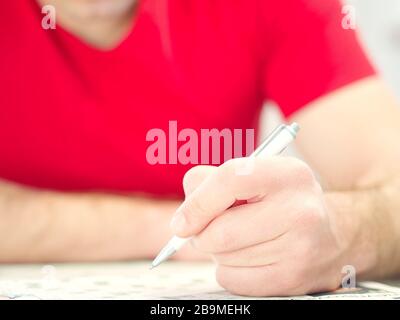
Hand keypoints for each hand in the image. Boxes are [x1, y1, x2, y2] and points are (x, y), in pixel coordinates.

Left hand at [170, 157, 355, 295]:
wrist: (331, 234)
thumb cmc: (280, 202)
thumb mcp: (255, 177)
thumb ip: (210, 182)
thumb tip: (184, 217)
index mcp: (287, 174)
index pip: (230, 180)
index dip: (197, 203)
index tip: (180, 223)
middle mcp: (299, 209)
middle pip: (221, 231)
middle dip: (202, 235)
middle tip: (205, 232)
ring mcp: (300, 248)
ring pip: (225, 258)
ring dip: (218, 252)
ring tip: (240, 239)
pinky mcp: (294, 278)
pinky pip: (234, 280)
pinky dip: (229, 270)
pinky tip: (249, 257)